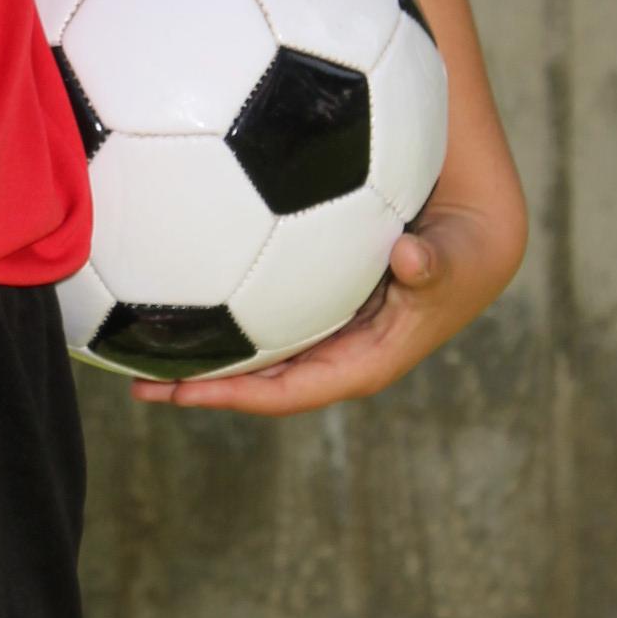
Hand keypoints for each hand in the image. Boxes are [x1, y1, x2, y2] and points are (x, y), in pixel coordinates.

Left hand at [135, 194, 518, 416]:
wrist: (477, 221)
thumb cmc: (469, 240)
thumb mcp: (461, 252)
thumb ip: (436, 263)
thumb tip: (410, 262)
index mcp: (370, 357)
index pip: (297, 390)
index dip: (242, 396)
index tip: (187, 393)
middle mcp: (341, 350)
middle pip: (264, 380)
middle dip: (205, 387)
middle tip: (140, 383)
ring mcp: (327, 325)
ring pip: (256, 350)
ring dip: (204, 353)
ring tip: (139, 346)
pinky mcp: (316, 296)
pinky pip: (261, 314)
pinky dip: (220, 311)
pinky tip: (172, 290)